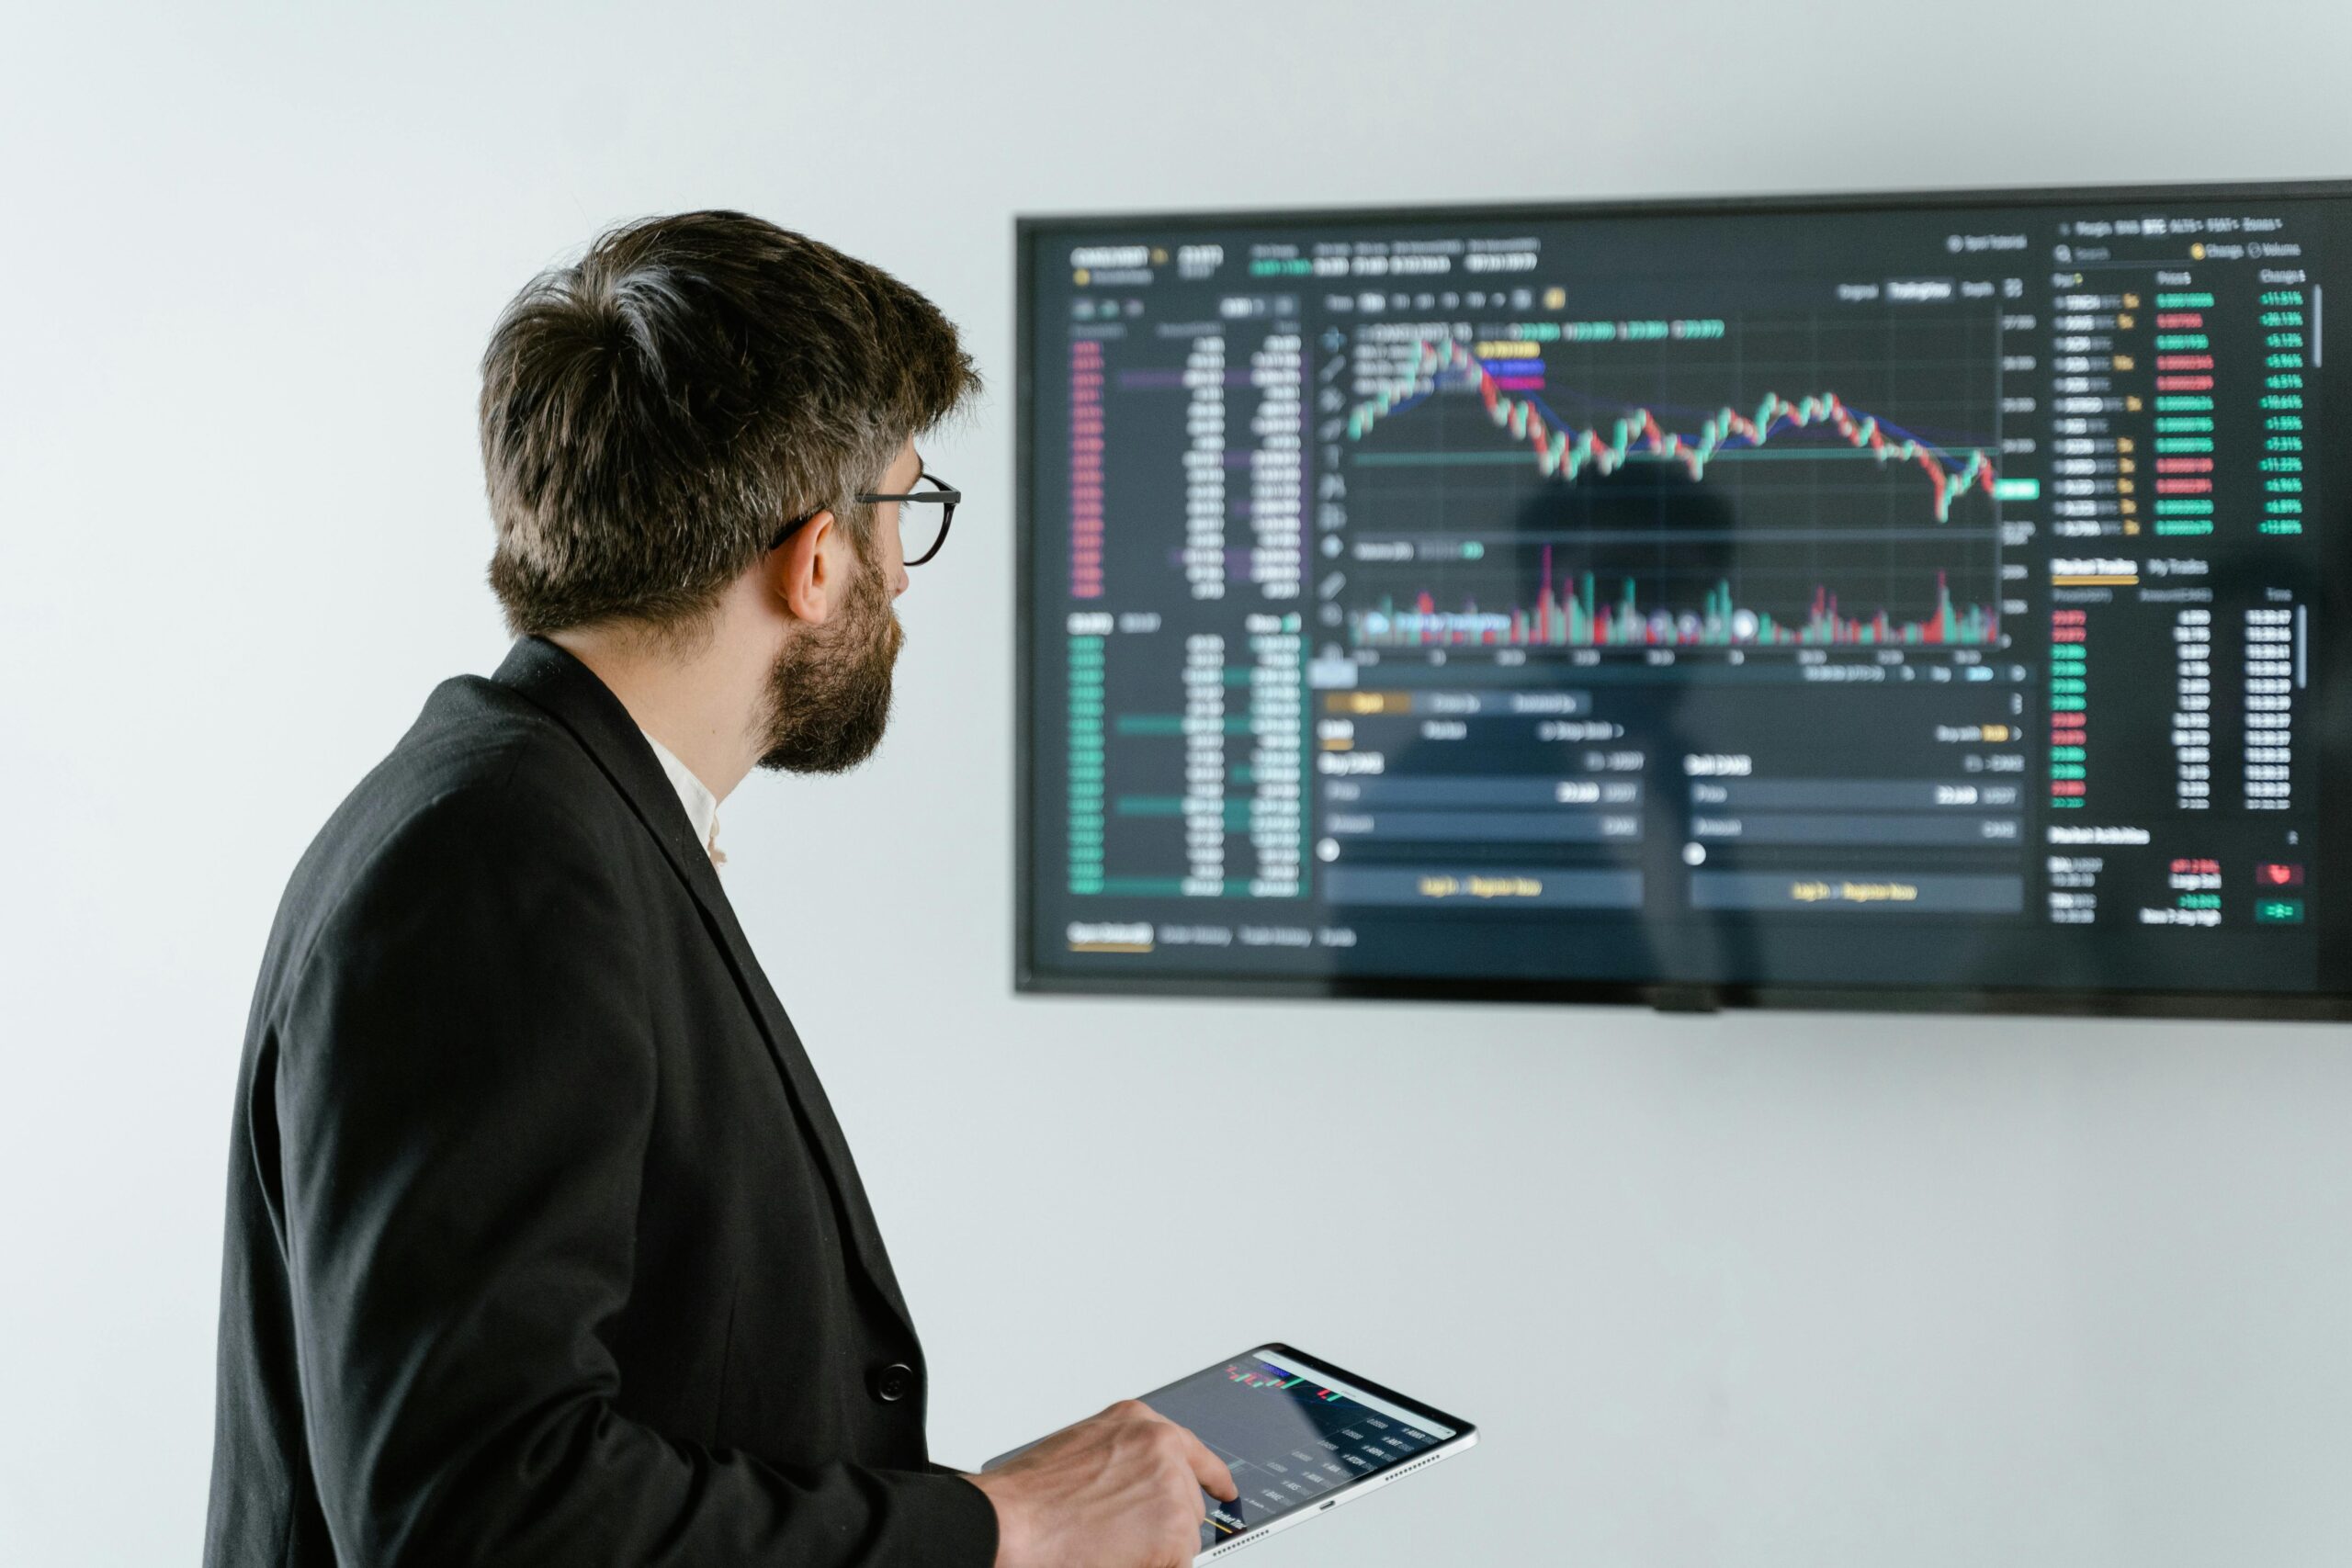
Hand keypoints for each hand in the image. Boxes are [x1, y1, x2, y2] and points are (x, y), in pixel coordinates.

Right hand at [969, 1399, 1238, 1567]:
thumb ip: (1122, 1461)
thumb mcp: (1082, 1453)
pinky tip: (1118, 1557)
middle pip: (1188, 1497)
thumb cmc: (1029, 1497)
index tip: (1224, 1488)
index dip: (1209, 1474)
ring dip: (1158, 1546)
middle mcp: (1160, 1443)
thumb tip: (1140, 1490)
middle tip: (1122, 1535)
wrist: (1010, 1522)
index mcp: (1135, 1421)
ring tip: (1108, 1544)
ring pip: (1186, 1532)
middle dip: (1163, 1522)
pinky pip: (1180, 1559)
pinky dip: (1154, 1563)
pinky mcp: (1175, 1525)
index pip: (1189, 1447)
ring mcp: (1171, 1482)